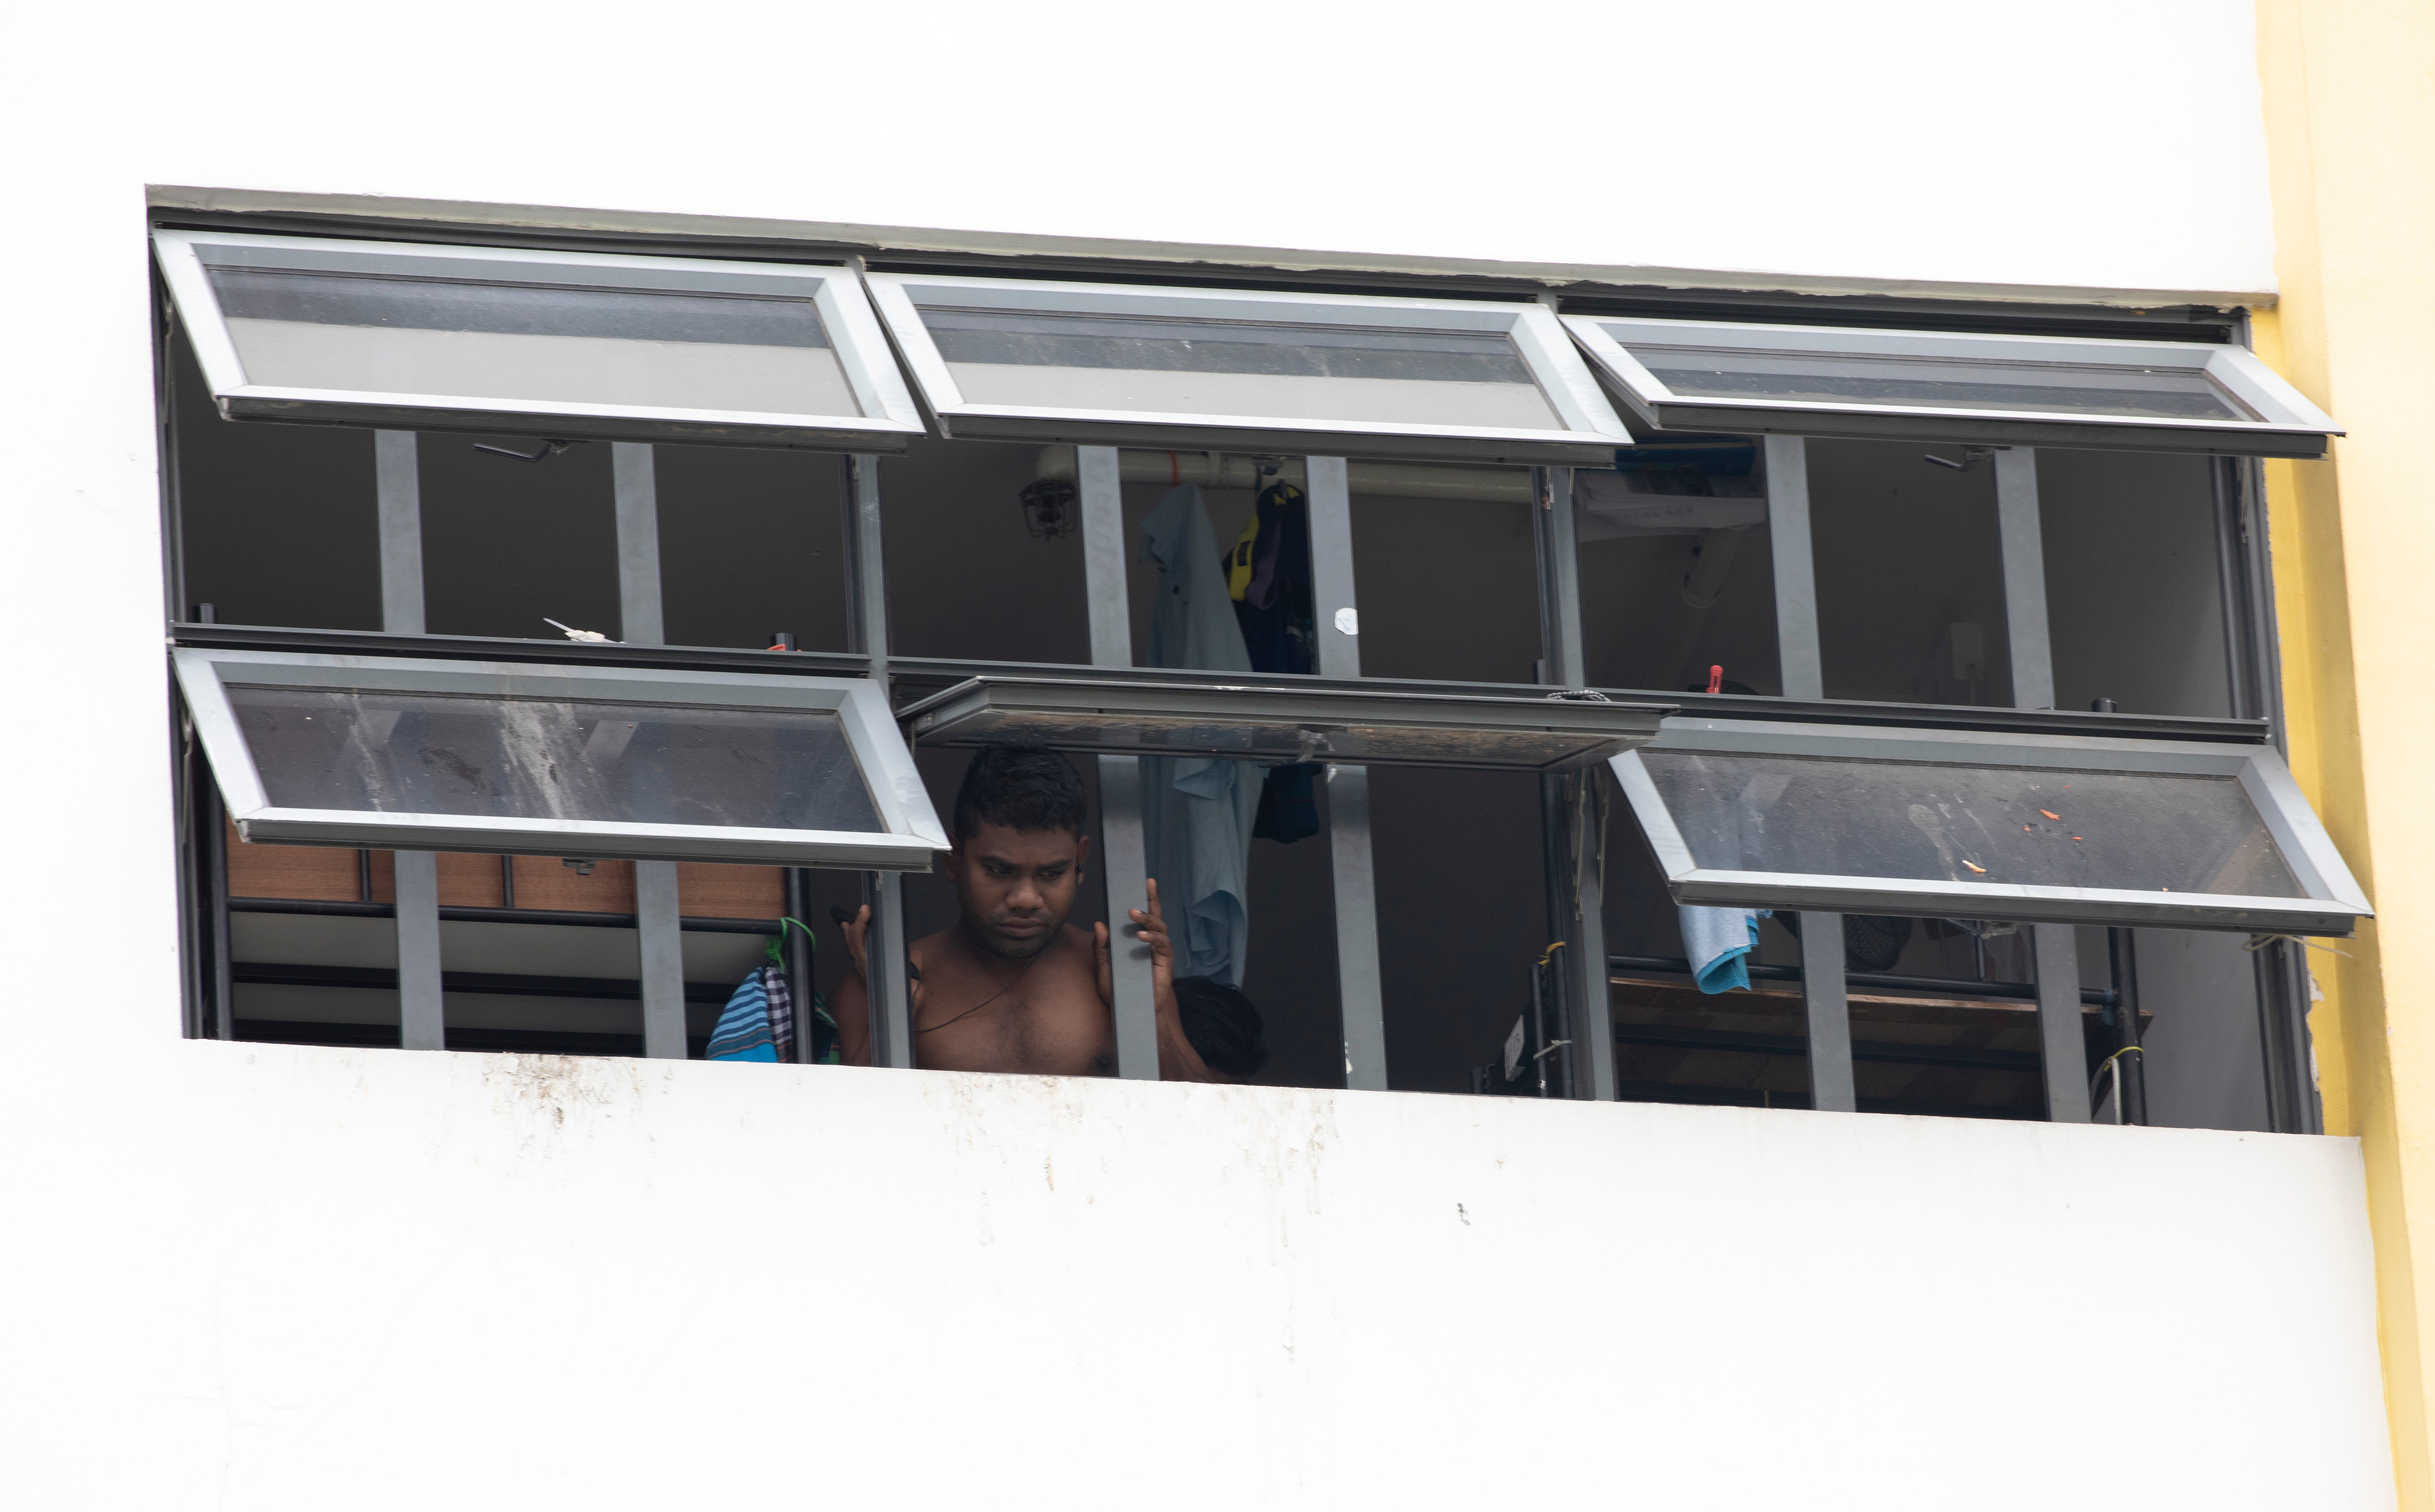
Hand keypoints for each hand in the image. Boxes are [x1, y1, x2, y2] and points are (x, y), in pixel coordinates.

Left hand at [842, 904, 923, 1018]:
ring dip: (850, 932)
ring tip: (849, 919)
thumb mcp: (914, 988)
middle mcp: (864, 969)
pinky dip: (852, 942)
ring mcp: (863, 970)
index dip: (861, 926)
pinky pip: (855, 953)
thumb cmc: (903, 1005)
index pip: (861, 944)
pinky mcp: (865, 972)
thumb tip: (915, 955)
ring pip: (852, 948)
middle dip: (857, 924)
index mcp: (873, 969)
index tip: (867, 912)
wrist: (893, 1021)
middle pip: (853, 943)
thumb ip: (914, 970)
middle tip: (863, 909)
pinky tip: (852, 935)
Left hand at [1095, 878, 1174, 1005]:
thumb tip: (1099, 924)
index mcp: (1137, 941)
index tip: (1144, 880)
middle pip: (1156, 916)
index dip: (1146, 899)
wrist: (1128, 1013)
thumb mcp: (1103, 967)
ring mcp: (1159, 953)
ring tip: (1134, 914)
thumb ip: (1101, 947)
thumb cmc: (1117, 991)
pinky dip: (1153, 938)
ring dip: (1148, 919)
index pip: (1143, 916)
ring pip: (1160, 928)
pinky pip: (1163, 946)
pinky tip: (1141, 936)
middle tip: (1144, 886)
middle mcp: (1150, 944)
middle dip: (1152, 899)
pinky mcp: (1165, 963)